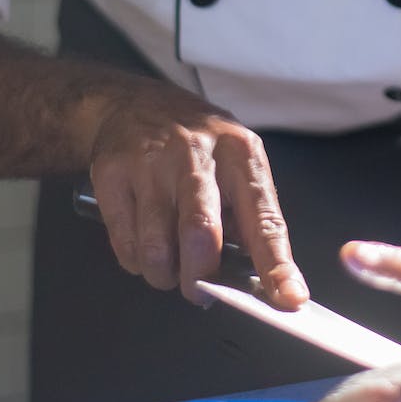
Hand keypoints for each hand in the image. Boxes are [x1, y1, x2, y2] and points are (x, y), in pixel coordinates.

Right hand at [86, 81, 307, 308]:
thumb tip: (258, 278)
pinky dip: (138, 261)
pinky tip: (146, 246)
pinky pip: (126, 244)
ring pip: (157, 248)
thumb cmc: (195, 144)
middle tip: (200, 292)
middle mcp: (195, 153)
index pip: (264, 218)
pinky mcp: (111, 175)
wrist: (131, 102)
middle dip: (201, 278)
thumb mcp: (234, 162)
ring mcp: (149, 162)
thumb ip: (247, 215)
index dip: (276, 264)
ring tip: (170, 266)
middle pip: (201, 233)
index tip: (289, 299)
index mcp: (239, 152)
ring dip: (165, 275)